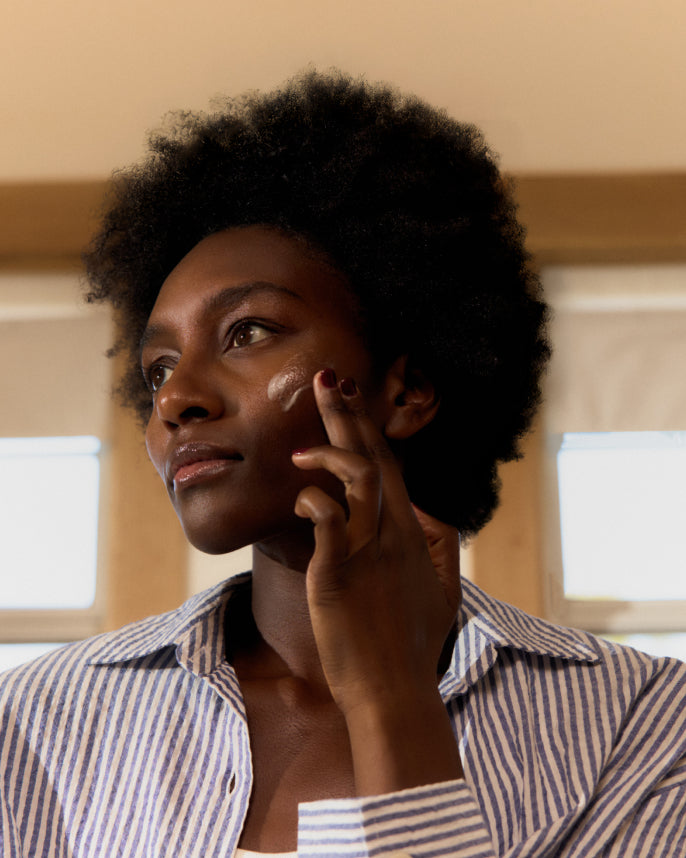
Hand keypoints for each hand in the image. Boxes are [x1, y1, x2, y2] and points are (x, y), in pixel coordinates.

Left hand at [292, 369, 461, 717]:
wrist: (396, 692)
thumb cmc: (416, 645)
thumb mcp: (445, 590)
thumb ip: (441, 546)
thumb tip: (428, 514)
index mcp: (412, 533)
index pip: (390, 466)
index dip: (369, 429)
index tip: (350, 397)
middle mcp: (393, 532)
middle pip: (373, 459)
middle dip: (348, 415)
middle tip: (326, 380)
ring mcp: (367, 551)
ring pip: (358, 480)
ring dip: (328, 454)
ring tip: (301, 451)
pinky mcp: (339, 574)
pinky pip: (328, 523)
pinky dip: (313, 502)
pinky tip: (301, 498)